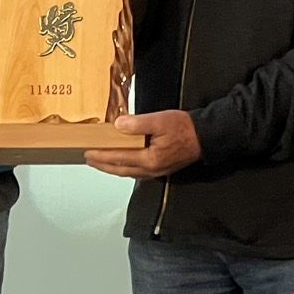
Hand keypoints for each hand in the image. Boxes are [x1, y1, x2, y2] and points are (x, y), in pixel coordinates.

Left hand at [85, 110, 201, 177]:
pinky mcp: (160, 169)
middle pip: (120, 170)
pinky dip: (124, 168)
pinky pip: (136, 172)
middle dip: (103, 165)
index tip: (88, 152)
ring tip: (100, 162)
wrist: (205, 137)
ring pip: (128, 173)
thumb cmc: (184, 128)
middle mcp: (151, 170)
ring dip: (112, 168)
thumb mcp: (160, 120)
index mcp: (149, 159)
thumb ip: (138, 123)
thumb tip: (119, 125)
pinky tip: (121, 163)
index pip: (119, 158)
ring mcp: (156, 172)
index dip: (102, 156)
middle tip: (88, 159)